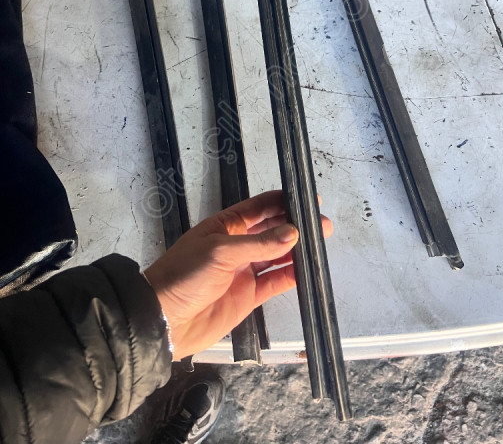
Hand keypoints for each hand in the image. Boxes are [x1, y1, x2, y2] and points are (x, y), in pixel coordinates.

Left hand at [144, 190, 332, 359]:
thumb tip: (292, 232)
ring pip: (278, 255)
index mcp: (225, 226)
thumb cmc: (184, 275)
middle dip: (296, 226)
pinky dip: (292, 276)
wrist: (164, 320)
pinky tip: (307, 271)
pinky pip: (275, 281)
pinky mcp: (249, 295)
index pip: (260, 208)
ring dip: (298, 250)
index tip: (307, 199)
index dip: (283, 202)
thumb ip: (259, 243)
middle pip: (273, 230)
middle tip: (322, 225)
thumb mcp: (220, 252)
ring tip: (320, 245)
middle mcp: (237, 245)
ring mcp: (244, 270)